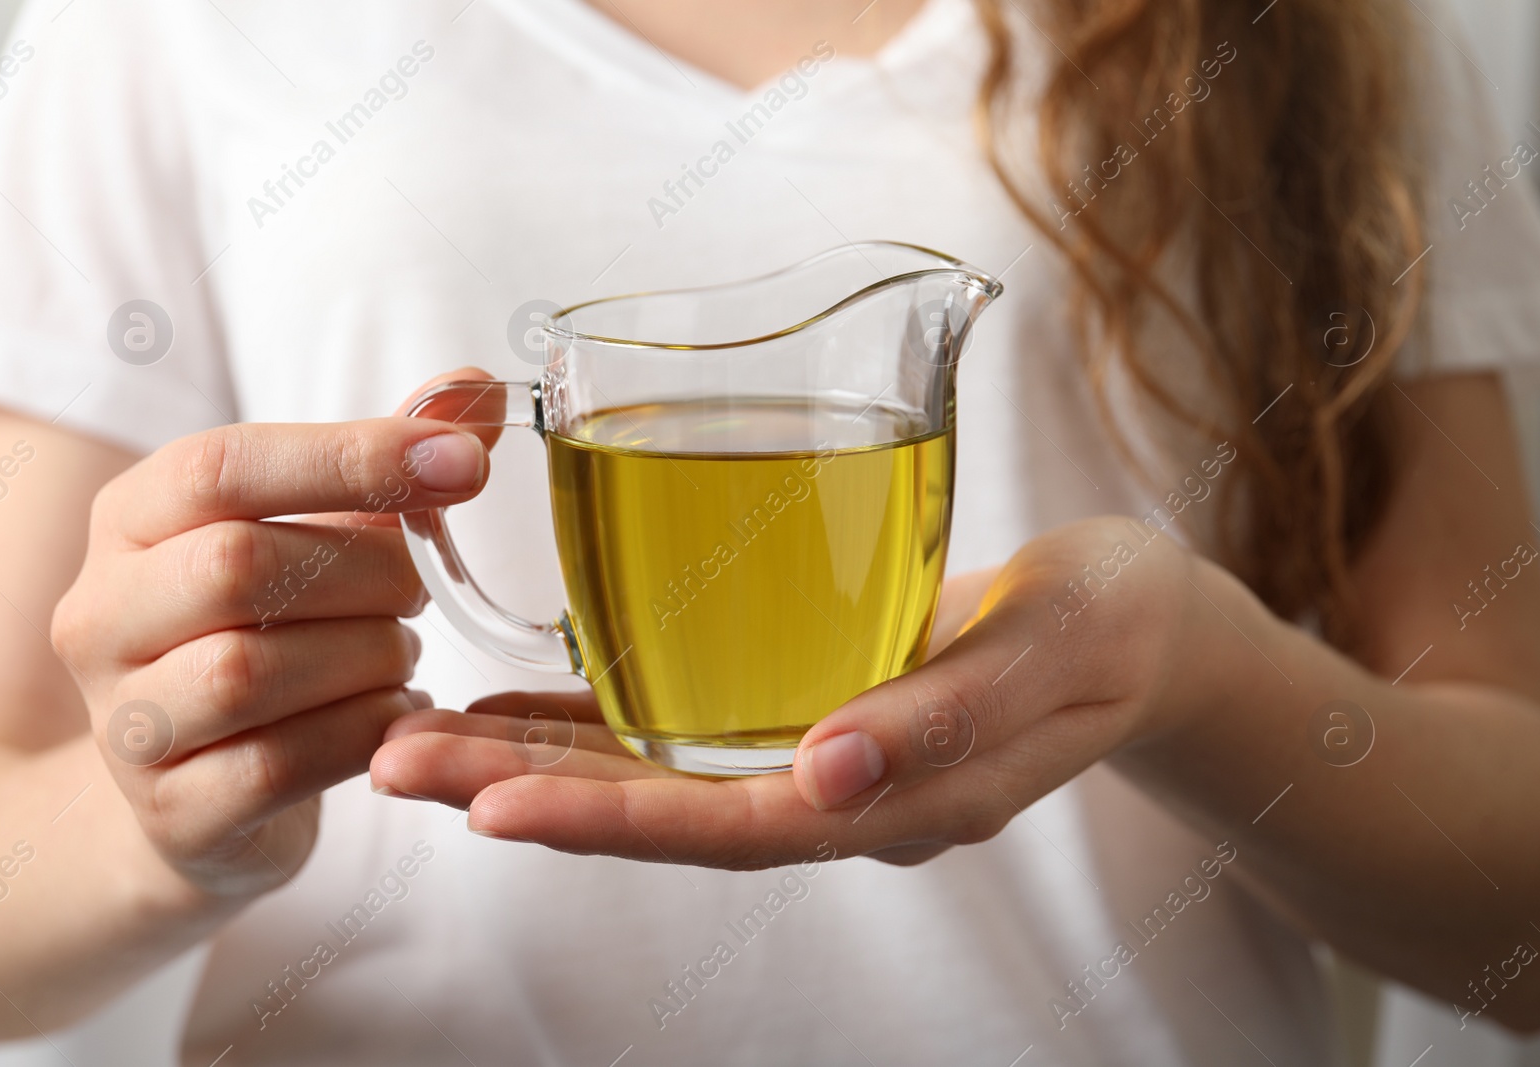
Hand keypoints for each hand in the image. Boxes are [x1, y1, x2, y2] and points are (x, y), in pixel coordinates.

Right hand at [52, 370, 496, 896]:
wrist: (199, 792)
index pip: (221, 466)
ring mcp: (123, 722)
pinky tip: (399, 713)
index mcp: (131, 520)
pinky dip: (365, 732)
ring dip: (368, 655)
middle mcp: (101, 615)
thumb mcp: (318, 533)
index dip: (353, 457)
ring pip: (252, 672)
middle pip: (237, 566)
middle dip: (368, 571)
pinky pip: (280, 763)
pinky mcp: (171, 811)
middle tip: (422, 588)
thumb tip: (474, 385)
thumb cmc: (271, 633)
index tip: (466, 464)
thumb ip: (388, 461)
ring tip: (402, 651)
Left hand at [370, 516, 1203, 868]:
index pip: (733, 829)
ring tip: (420, 735)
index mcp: (897, 801)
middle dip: (529, 794)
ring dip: (536, 760)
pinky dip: (595, 722)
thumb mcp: (1057, 652)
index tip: (494, 809)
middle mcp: (837, 795)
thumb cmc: (1112, 627)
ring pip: (656, 773)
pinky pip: (684, 729)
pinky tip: (519, 704)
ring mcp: (816, 760)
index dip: (612, 824)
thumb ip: (950, 714)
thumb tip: (830, 770)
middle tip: (398, 762)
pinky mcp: (802, 711)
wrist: (1142, 627)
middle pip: (663, 810)